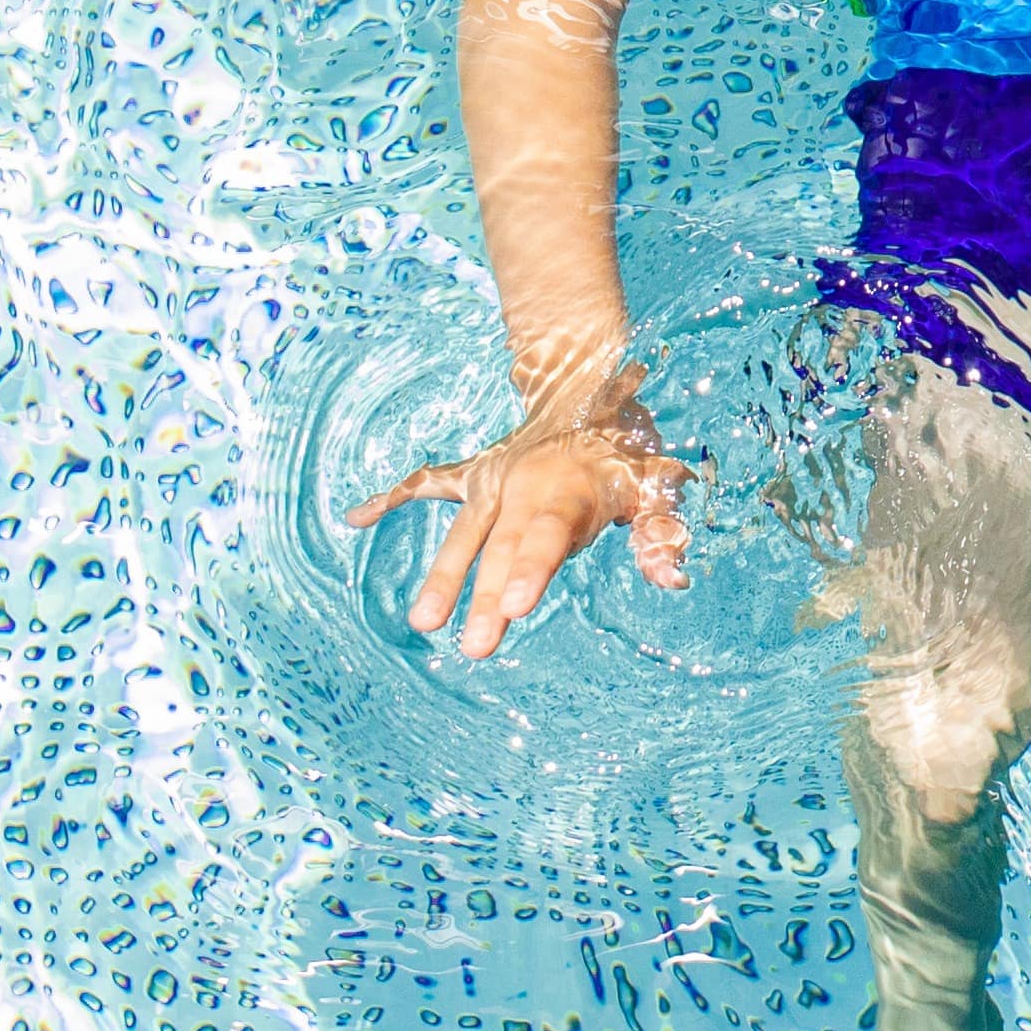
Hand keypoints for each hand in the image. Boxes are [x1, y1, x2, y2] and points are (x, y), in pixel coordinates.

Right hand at [352, 395, 688, 656]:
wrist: (590, 385)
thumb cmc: (625, 451)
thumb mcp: (656, 484)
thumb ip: (660, 531)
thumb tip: (673, 576)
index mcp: (571, 491)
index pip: (551, 535)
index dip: (533, 569)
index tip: (515, 607)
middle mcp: (526, 485)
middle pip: (504, 547)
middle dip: (486, 597)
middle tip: (475, 646)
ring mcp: (494, 479)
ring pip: (464, 530)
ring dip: (445, 575)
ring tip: (423, 622)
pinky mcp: (472, 474)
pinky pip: (427, 483)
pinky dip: (391, 497)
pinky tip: (357, 517)